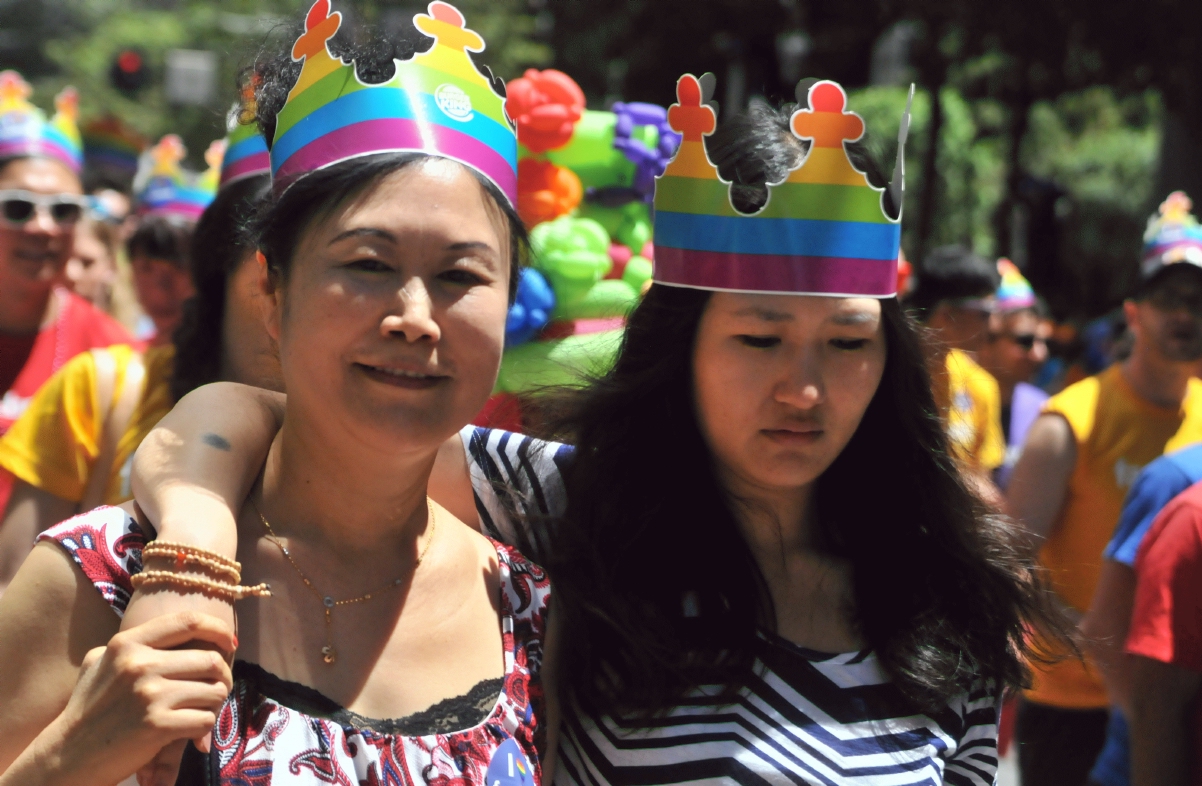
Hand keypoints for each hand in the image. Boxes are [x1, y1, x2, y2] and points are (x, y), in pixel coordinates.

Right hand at [47, 612, 233, 785]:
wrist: (66, 756)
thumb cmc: (86, 709)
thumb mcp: (98, 663)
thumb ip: (130, 645)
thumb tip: (170, 630)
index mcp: (127, 644)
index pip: (187, 621)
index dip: (217, 629)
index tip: (229, 642)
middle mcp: (140, 664)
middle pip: (211, 660)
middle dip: (222, 677)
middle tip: (217, 689)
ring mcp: (150, 694)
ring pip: (214, 691)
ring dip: (214, 704)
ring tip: (202, 710)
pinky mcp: (158, 725)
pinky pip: (205, 720)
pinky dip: (204, 728)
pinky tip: (191, 732)